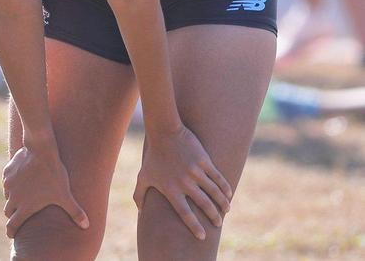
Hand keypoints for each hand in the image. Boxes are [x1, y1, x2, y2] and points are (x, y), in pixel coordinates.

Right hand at [3, 141, 89, 237]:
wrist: (41, 150)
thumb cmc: (54, 174)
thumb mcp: (65, 195)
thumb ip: (75, 212)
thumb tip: (87, 226)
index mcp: (25, 207)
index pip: (12, 225)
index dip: (11, 231)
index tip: (12, 234)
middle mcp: (13, 197)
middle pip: (8, 211)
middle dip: (13, 214)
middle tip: (20, 215)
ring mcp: (8, 184)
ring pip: (7, 195)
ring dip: (13, 197)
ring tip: (23, 195)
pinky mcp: (7, 172)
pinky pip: (7, 181)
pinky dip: (12, 184)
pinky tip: (21, 179)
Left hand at [133, 125, 231, 240]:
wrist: (164, 132)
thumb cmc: (153, 156)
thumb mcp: (143, 176)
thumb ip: (139, 195)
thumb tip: (139, 211)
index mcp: (171, 189)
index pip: (185, 214)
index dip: (194, 227)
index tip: (202, 236)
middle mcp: (184, 183)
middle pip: (204, 205)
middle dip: (213, 217)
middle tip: (218, 223)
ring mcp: (195, 172)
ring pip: (214, 193)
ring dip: (222, 203)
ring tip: (226, 210)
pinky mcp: (204, 162)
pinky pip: (218, 178)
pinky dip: (225, 188)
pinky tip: (228, 194)